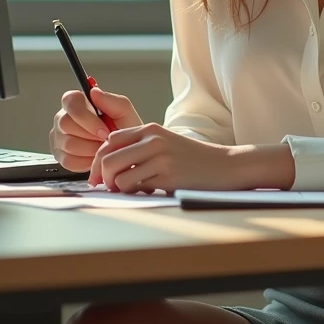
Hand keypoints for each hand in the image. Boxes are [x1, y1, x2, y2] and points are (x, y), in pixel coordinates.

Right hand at [49, 86, 142, 175]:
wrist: (124, 153)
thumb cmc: (124, 130)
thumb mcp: (125, 113)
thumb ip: (112, 101)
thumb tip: (94, 91)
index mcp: (77, 102)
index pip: (70, 101)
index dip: (86, 117)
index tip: (104, 130)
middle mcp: (63, 118)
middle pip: (66, 123)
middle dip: (91, 135)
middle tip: (106, 140)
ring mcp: (59, 138)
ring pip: (68, 144)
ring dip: (91, 149)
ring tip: (103, 147)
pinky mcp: (60, 157)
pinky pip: (69, 161)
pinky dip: (86, 162)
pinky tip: (95, 156)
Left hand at [88, 124, 235, 193]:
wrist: (225, 165)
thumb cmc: (192, 160)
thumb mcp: (165, 144)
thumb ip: (139, 149)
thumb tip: (106, 168)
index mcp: (150, 130)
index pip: (109, 141)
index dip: (99, 161)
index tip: (99, 176)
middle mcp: (152, 140)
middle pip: (107, 158)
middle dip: (102, 177)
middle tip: (108, 188)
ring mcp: (159, 157)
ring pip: (116, 176)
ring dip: (118, 188)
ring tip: (132, 190)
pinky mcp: (166, 175)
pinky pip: (133, 187)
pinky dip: (134, 193)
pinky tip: (148, 191)